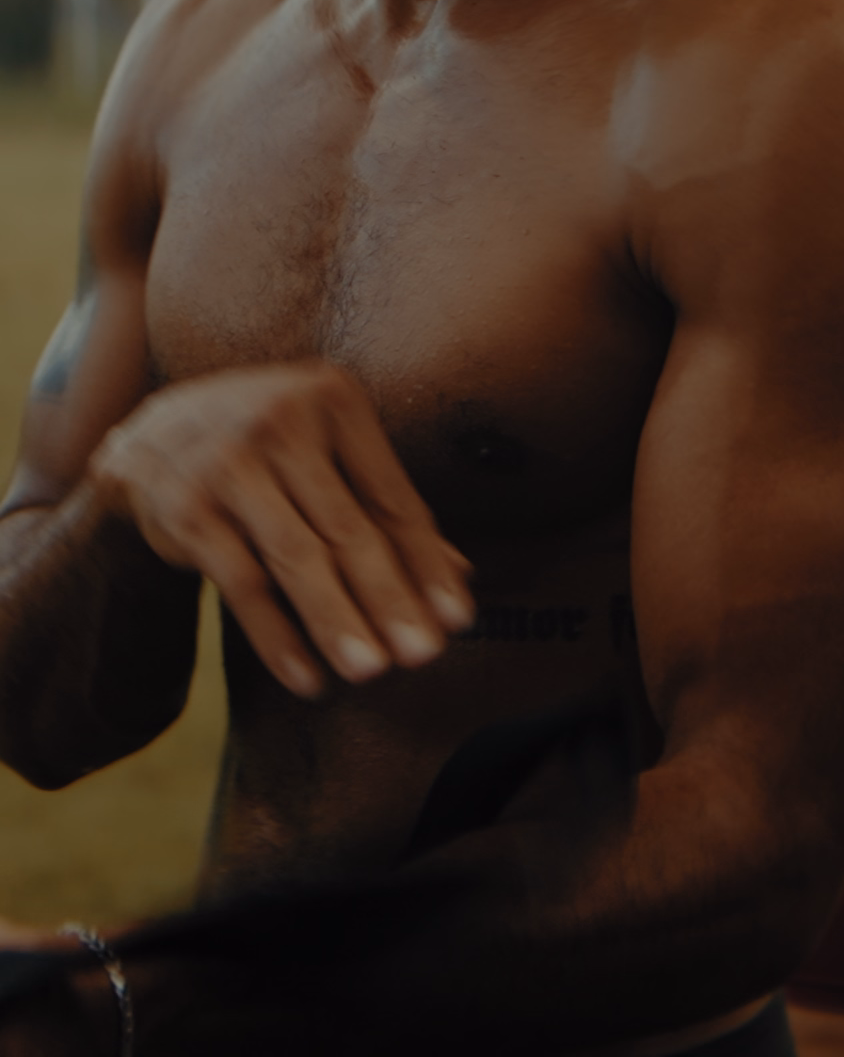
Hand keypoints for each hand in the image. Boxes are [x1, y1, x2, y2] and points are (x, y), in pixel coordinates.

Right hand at [88, 361, 473, 697]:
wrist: (153, 433)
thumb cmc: (266, 446)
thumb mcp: (326, 451)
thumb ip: (385, 507)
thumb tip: (458, 574)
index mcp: (331, 399)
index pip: (391, 495)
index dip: (426, 561)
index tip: (457, 617)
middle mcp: (281, 420)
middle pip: (348, 527)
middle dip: (389, 597)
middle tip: (423, 653)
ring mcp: (229, 462)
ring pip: (296, 556)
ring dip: (336, 619)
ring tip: (371, 669)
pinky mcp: (188, 508)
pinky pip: (242, 584)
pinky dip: (276, 637)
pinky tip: (307, 676)